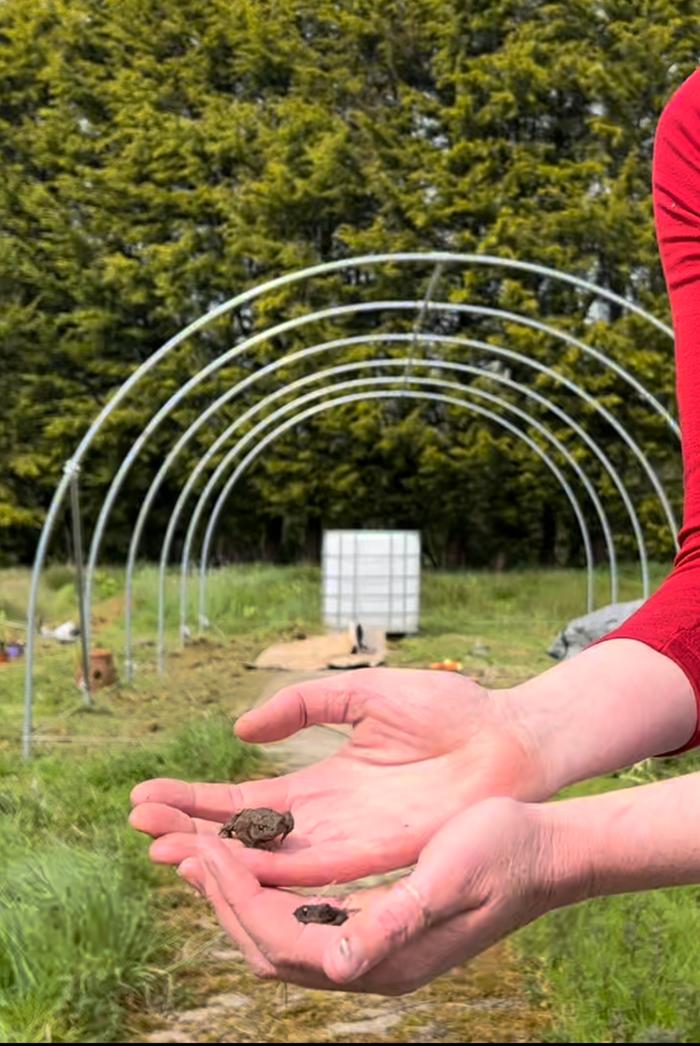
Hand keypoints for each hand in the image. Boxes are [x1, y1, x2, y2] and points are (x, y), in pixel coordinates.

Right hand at [130, 668, 546, 884]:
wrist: (508, 734)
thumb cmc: (446, 709)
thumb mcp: (361, 692)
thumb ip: (304, 705)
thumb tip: (241, 732)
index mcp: (323, 783)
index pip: (245, 802)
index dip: (195, 801)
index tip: (146, 797)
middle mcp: (328, 821)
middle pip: (246, 837)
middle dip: (190, 833)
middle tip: (138, 828)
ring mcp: (352, 842)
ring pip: (268, 861)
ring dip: (216, 858)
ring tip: (163, 849)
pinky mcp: (380, 854)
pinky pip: (314, 871)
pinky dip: (266, 871)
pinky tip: (224, 864)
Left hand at [169, 796, 561, 994]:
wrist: (545, 852)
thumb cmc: (502, 853)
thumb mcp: (449, 879)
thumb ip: (397, 920)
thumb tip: (344, 961)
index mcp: (384, 957)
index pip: (282, 942)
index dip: (236, 899)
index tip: (205, 849)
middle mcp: (371, 963)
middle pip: (270, 947)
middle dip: (223, 900)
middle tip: (187, 848)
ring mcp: (374, 948)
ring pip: (282, 935)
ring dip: (239, 896)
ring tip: (203, 852)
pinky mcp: (378, 925)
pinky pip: (304, 917)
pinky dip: (270, 890)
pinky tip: (257, 857)